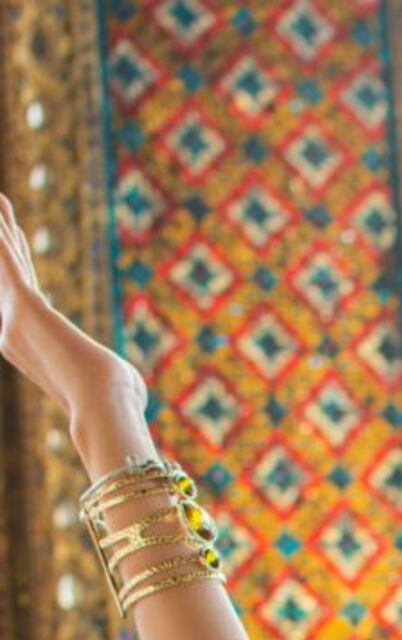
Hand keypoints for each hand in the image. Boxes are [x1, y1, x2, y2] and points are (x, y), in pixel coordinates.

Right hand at [0, 194, 148, 468]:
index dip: (17, 271)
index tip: (15, 247)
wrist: (102, 410)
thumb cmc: (114, 407)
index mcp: (30, 352)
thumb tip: (133, 394)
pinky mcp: (26, 307)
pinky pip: (6, 262)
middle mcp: (13, 336)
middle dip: (5, 243)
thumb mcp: (114, 388)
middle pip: (8, 278)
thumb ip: (112, 382)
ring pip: (5, 265)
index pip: (22, 299)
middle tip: (1, 215)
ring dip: (1, 231)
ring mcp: (14, 322)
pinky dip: (1, 239)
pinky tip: (0, 211)